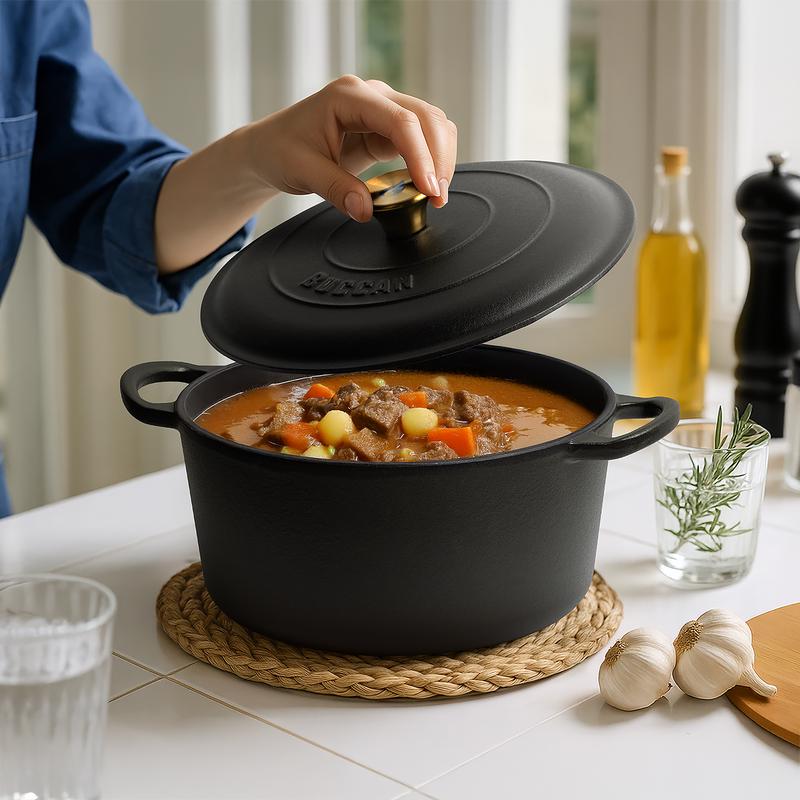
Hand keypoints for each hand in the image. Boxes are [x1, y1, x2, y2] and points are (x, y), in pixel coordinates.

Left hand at [242, 75, 457, 220]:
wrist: (270, 148)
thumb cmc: (280, 151)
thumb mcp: (303, 172)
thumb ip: (337, 190)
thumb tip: (366, 211)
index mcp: (348, 97)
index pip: (400, 121)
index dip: (420, 156)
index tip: (428, 188)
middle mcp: (370, 96)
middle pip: (425, 117)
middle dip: (439, 158)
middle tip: (438, 197)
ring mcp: (381, 109)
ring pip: (430, 124)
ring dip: (440, 157)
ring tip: (436, 194)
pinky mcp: (386, 128)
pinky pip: (421, 137)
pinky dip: (431, 158)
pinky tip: (427, 184)